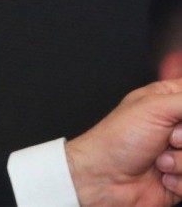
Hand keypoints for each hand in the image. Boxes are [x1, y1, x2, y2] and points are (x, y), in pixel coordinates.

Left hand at [65, 79, 181, 206]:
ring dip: (180, 162)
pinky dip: (180, 182)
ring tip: (159, 160)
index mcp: (168, 99)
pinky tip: (162, 177)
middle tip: (169, 138)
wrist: (106, 179)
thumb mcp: (155, 107)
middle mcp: (177, 126)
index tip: (179, 119)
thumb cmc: (118, 138)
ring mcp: (179, 153)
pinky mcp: (181, 177)